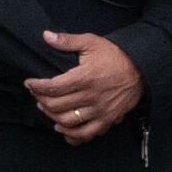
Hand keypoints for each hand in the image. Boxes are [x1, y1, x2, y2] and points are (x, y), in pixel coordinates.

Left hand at [25, 30, 143, 142]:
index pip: (53, 87)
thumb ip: (68, 41)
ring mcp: (99, 111)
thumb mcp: (92, 42)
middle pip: (57, 105)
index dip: (37, 86)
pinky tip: (61, 128)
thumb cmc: (115, 55)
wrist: (142, 69)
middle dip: (41, 100)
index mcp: (85, 77)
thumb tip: (46, 35)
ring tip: (46, 108)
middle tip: (37, 95)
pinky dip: (71, 135)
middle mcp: (91, 97)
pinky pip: (86, 134)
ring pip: (68, 121)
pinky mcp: (107, 120)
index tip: (29, 83)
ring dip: (52, 117)